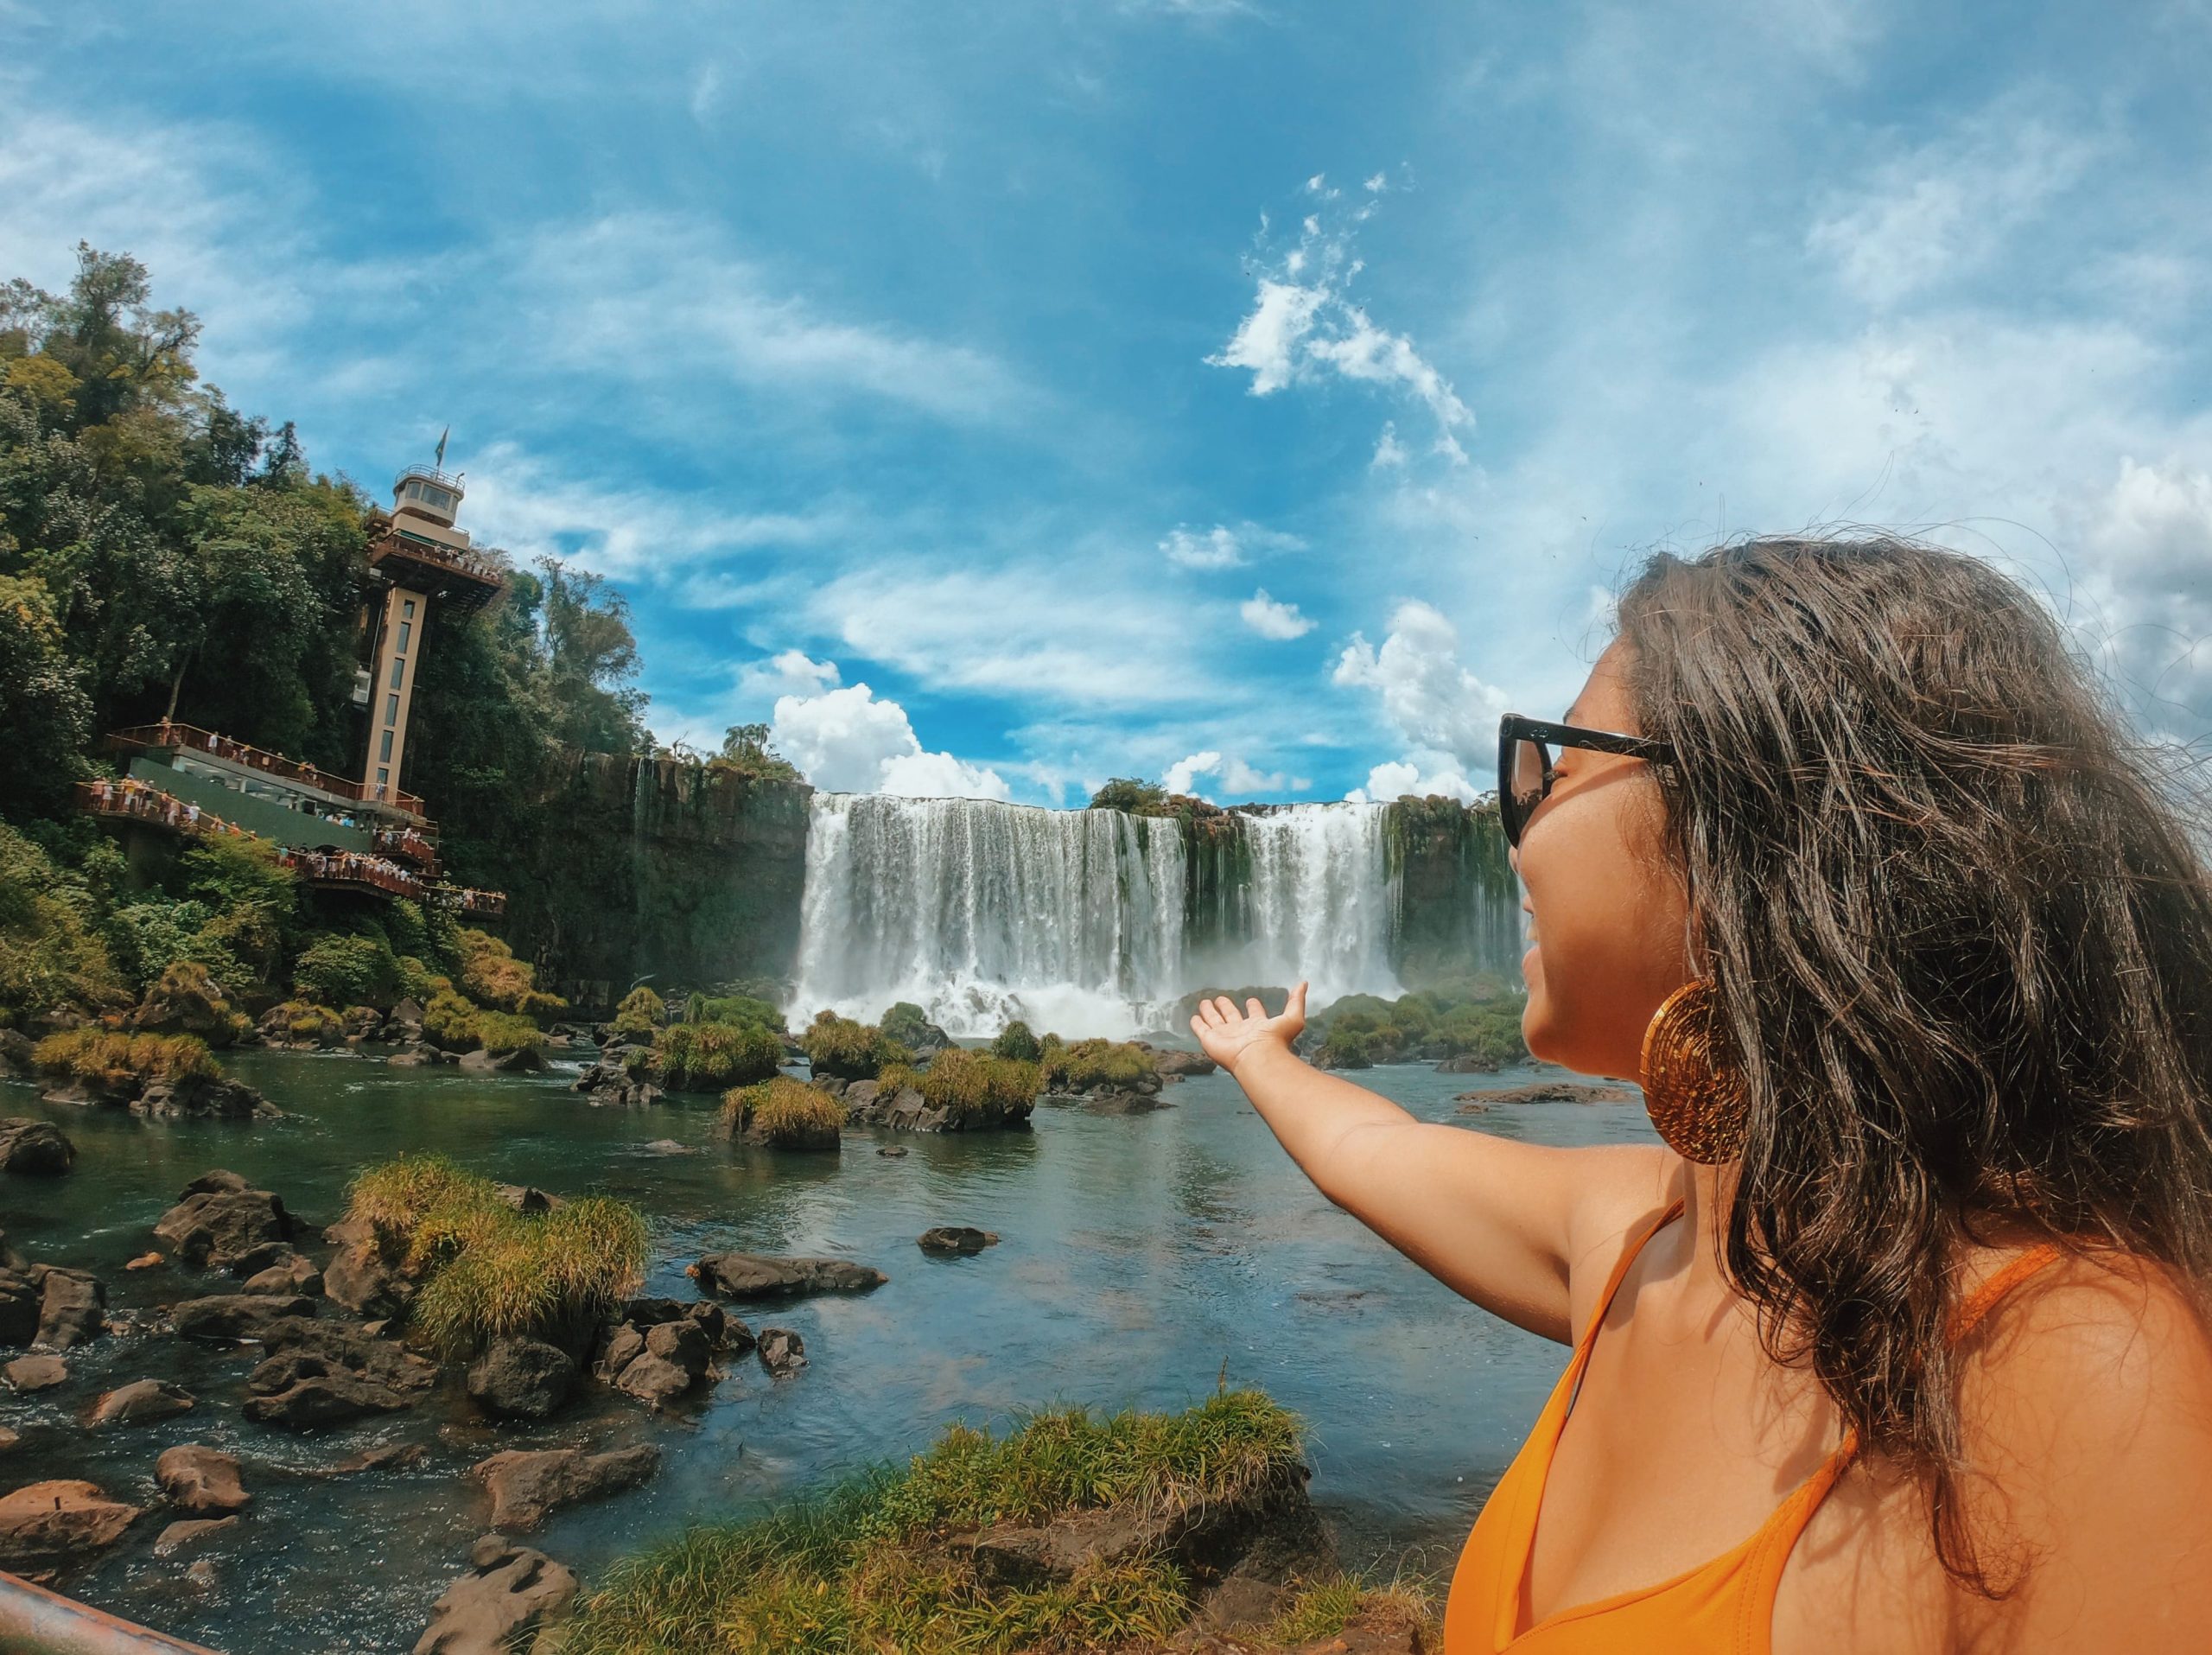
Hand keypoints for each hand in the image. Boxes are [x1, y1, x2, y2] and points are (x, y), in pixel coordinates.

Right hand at [1190, 982, 1308, 1076]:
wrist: (1258, 1058)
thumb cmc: (1276, 1040)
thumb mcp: (1293, 1017)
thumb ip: (1297, 1000)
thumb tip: (1304, 983)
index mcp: (1258, 1027)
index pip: (1255, 1014)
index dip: (1254, 1007)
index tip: (1252, 1000)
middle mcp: (1241, 1031)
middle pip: (1231, 1016)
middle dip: (1227, 1007)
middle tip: (1222, 999)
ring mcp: (1224, 1036)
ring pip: (1215, 1021)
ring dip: (1210, 1012)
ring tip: (1205, 1003)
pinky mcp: (1210, 1040)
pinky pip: (1201, 1030)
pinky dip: (1197, 1024)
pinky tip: (1193, 1018)